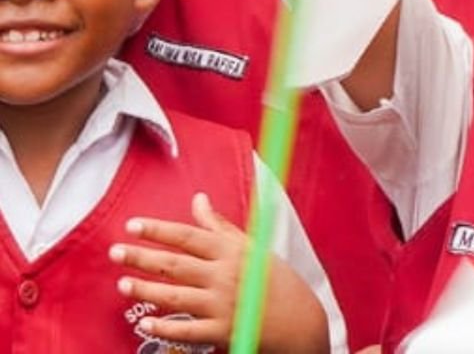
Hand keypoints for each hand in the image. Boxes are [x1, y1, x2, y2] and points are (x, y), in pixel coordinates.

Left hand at [111, 191, 329, 353]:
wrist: (299, 319)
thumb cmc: (273, 279)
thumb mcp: (251, 245)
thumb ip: (219, 225)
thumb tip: (198, 200)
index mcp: (231, 250)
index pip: (188, 235)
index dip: (159, 230)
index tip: (133, 225)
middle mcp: (225, 274)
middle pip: (176, 263)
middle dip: (143, 256)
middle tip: (115, 252)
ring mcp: (222, 304)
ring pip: (176, 295)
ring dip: (147, 289)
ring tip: (123, 284)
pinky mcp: (222, 332)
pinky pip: (187, 330)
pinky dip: (165, 327)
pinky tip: (144, 323)